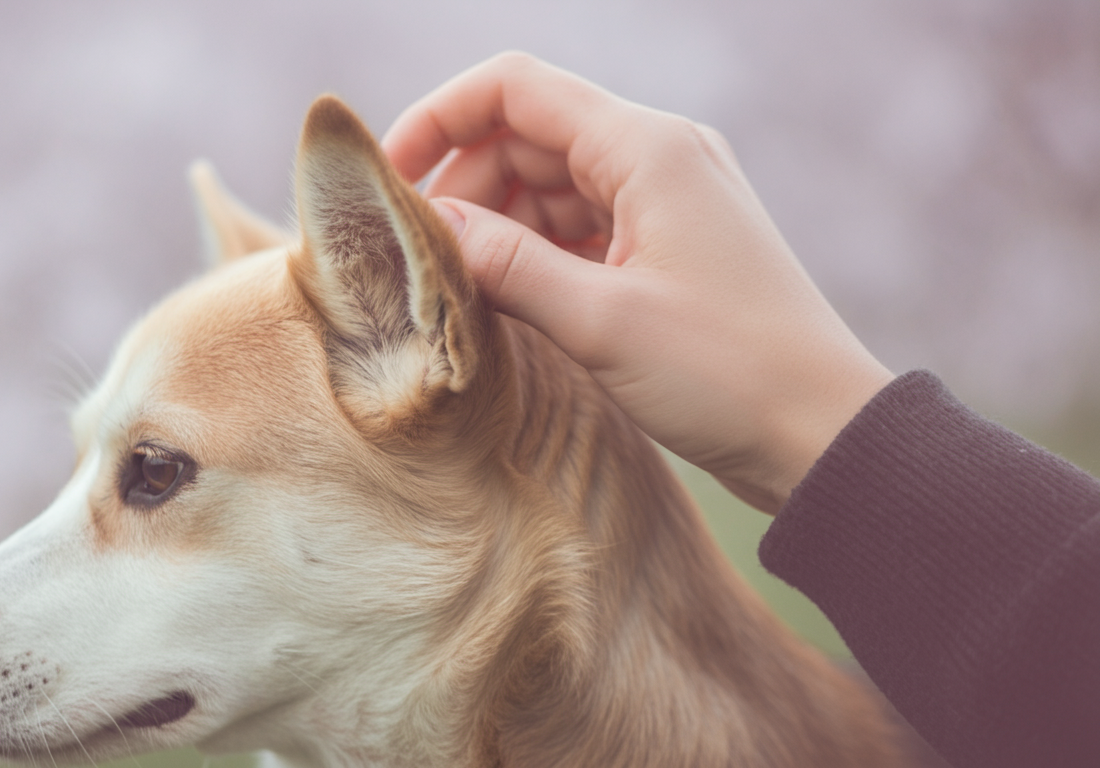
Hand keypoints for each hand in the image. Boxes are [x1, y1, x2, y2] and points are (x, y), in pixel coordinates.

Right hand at [382, 52, 892, 511]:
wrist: (823, 435)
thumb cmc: (729, 374)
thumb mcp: (600, 321)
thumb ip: (506, 264)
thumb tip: (427, 227)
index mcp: (647, 148)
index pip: (514, 89)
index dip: (438, 118)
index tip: (389, 180)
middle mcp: (657, 156)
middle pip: (526, 138)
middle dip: (464, 188)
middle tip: (420, 261)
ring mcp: (664, 202)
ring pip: (548, 186)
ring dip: (498, 228)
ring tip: (460, 291)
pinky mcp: (667, 248)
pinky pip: (579, 228)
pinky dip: (536, 254)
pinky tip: (507, 301)